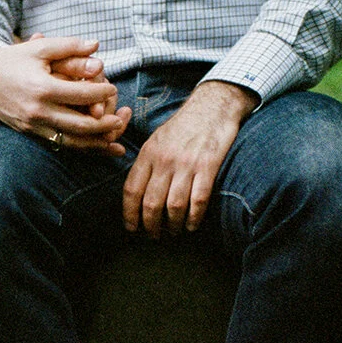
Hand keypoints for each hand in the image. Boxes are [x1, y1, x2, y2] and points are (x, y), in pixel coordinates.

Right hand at [0, 37, 128, 154]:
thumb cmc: (11, 59)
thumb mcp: (39, 48)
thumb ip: (69, 46)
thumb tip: (97, 46)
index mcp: (42, 88)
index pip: (82, 94)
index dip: (102, 92)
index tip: (113, 88)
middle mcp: (38, 111)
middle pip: (81, 125)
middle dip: (105, 125)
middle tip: (121, 120)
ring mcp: (32, 125)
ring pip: (71, 141)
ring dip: (96, 144)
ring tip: (115, 142)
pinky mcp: (28, 133)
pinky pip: (58, 144)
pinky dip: (79, 147)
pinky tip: (94, 147)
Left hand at [123, 80, 257, 236]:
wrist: (212, 106)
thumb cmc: (182, 126)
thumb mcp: (156, 139)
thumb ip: (145, 164)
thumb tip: (135, 192)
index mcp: (148, 153)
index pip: (131, 190)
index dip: (129, 213)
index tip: (131, 227)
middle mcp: (164, 160)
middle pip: (151, 203)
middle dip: (150, 225)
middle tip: (153, 236)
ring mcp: (187, 164)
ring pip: (174, 206)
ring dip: (172, 225)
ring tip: (173, 232)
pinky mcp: (208, 167)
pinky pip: (198, 200)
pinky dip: (194, 218)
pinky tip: (191, 225)